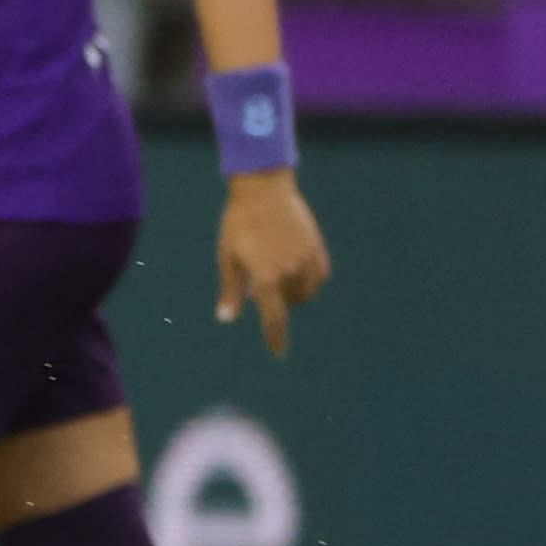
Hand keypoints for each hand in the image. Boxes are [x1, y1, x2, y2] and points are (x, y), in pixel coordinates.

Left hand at [216, 169, 329, 356]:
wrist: (264, 191)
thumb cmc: (238, 225)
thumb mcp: (227, 257)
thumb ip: (230, 290)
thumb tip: (227, 318)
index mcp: (266, 277)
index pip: (274, 318)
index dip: (276, 338)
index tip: (279, 354)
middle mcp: (290, 272)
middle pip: (289, 304)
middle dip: (276, 302)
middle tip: (257, 279)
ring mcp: (307, 260)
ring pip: (306, 293)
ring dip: (292, 293)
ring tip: (273, 271)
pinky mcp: (318, 249)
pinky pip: (319, 277)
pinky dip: (307, 280)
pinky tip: (293, 267)